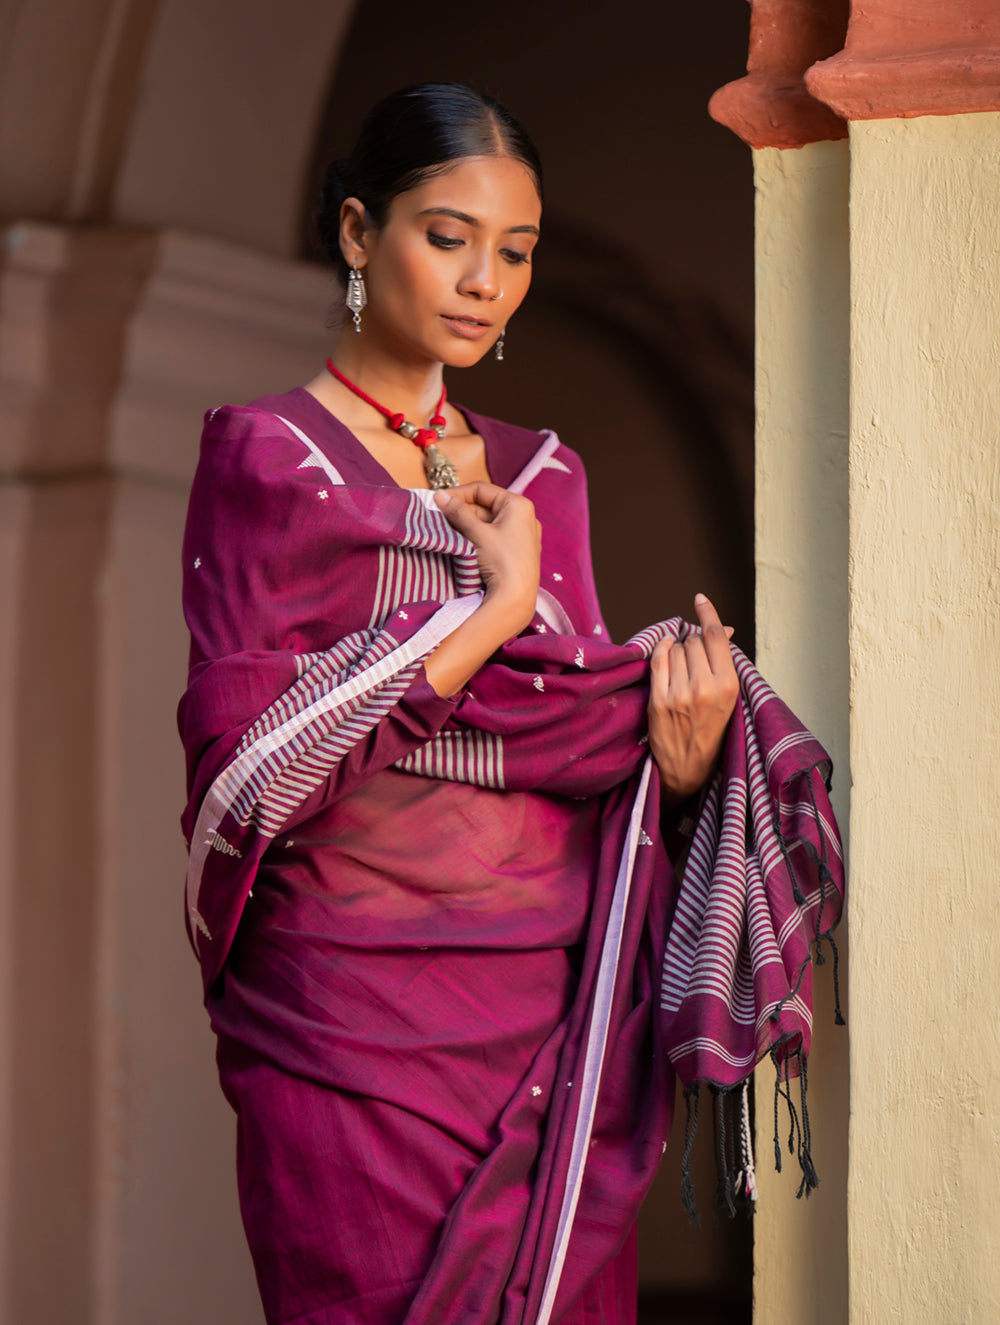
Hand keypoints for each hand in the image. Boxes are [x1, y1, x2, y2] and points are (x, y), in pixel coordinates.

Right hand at [434, 482, 540, 635]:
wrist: (516, 598)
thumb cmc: (502, 561)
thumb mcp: (477, 533)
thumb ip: (458, 513)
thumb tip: (440, 497)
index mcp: (519, 505)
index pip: (482, 489)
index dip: (458, 493)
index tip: (438, 501)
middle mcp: (524, 518)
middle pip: (485, 506)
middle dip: (461, 512)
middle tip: (439, 518)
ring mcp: (521, 536)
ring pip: (487, 523)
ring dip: (467, 525)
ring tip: (447, 531)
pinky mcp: (517, 553)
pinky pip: (493, 537)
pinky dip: (477, 538)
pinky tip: (462, 544)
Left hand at [648, 594, 738, 804]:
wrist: (687, 769)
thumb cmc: (711, 731)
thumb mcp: (729, 699)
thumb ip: (724, 662)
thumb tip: (722, 628)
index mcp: (728, 687)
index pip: (715, 637)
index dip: (707, 614)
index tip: (700, 599)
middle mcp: (704, 688)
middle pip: (695, 642)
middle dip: (694, 644)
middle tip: (695, 661)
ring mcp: (679, 694)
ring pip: (677, 649)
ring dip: (678, 650)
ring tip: (683, 667)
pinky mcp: (658, 700)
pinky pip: (657, 659)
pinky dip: (661, 649)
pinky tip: (665, 650)